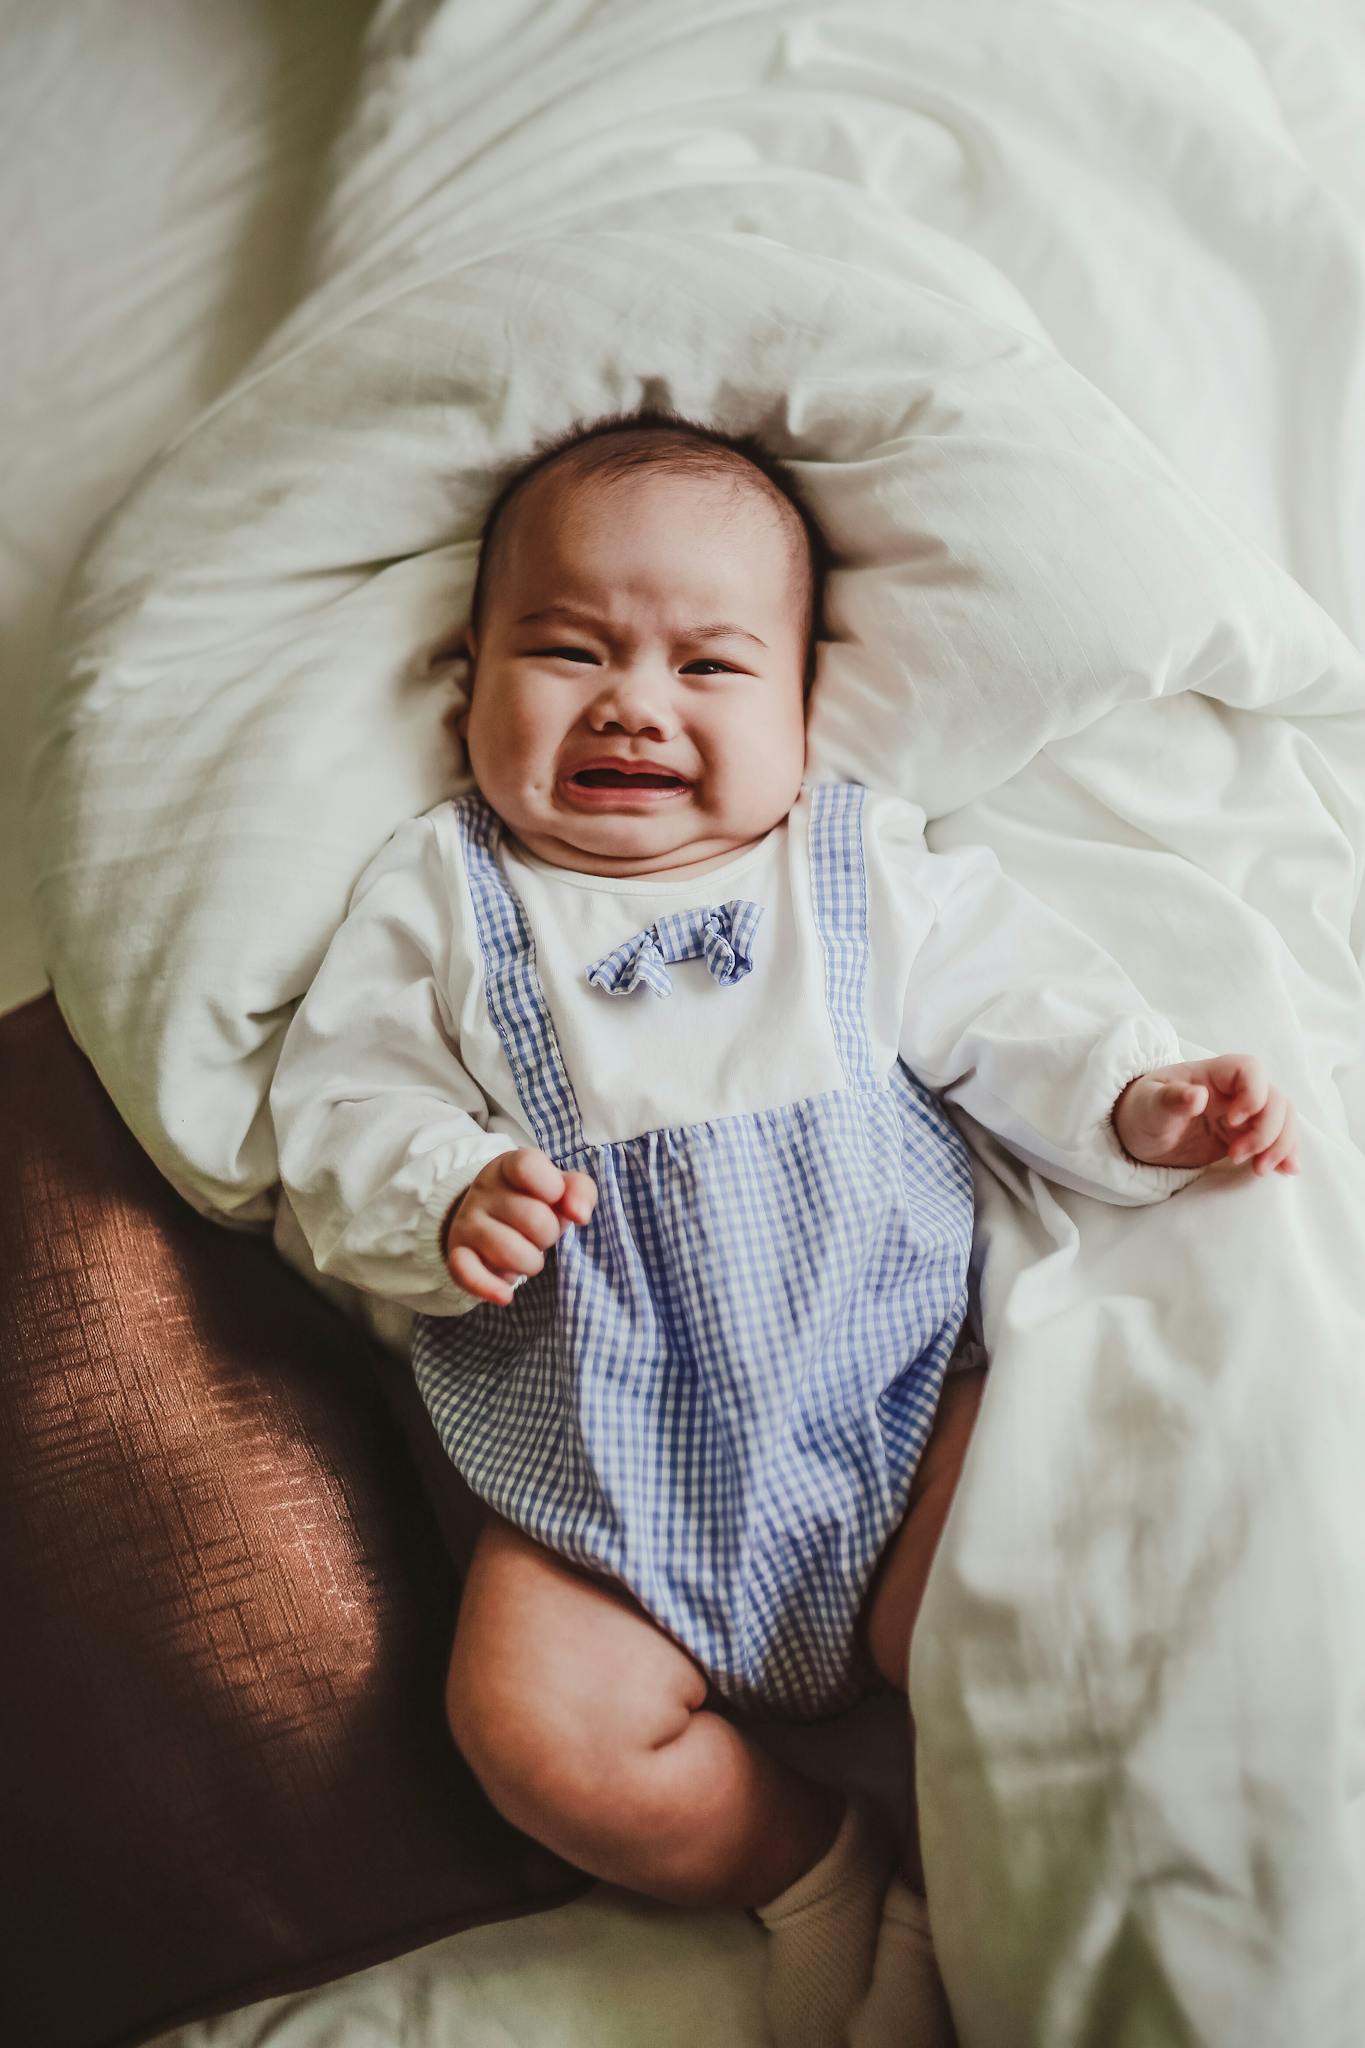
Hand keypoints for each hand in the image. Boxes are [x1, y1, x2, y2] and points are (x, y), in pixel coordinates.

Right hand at [442, 1148, 597, 1305]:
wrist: (490, 1217)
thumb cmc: (534, 1201)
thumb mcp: (560, 1188)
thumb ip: (580, 1191)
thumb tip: (580, 1214)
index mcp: (508, 1166)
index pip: (527, 1167)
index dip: (552, 1188)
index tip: (556, 1197)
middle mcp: (483, 1190)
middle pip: (534, 1219)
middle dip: (549, 1234)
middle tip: (541, 1232)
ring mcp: (467, 1222)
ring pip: (509, 1251)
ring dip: (531, 1262)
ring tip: (527, 1254)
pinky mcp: (457, 1252)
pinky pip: (467, 1274)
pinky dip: (489, 1288)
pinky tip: (505, 1295)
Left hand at [1113, 1054, 1298, 1175]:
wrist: (1139, 1134)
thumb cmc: (1142, 1111)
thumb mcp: (1149, 1106)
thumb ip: (1171, 1099)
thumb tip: (1197, 1095)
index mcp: (1211, 1074)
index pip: (1250, 1070)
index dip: (1252, 1094)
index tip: (1232, 1121)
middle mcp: (1233, 1091)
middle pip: (1274, 1099)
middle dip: (1267, 1130)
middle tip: (1237, 1156)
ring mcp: (1242, 1114)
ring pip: (1282, 1119)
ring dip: (1279, 1145)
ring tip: (1259, 1170)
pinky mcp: (1243, 1136)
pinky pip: (1275, 1140)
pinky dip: (1284, 1154)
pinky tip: (1285, 1171)